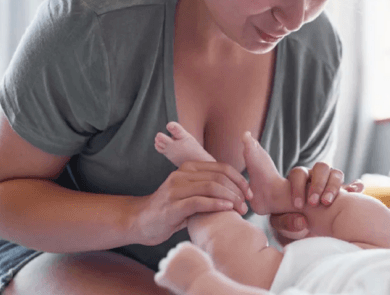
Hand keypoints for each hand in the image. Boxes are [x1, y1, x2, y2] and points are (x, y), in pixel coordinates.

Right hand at [134, 161, 251, 245]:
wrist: (140, 221)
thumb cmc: (169, 210)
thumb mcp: (188, 193)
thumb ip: (206, 189)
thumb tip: (234, 192)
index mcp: (188, 168)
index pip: (221, 168)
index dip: (239, 180)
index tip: (249, 193)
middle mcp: (182, 174)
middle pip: (219, 176)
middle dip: (238, 190)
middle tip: (247, 204)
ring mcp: (176, 189)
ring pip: (211, 186)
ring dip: (230, 198)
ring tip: (240, 209)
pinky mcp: (173, 205)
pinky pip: (199, 201)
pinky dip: (216, 204)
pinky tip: (227, 209)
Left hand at [155, 241, 213, 293]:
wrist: (203, 285)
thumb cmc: (205, 273)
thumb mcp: (202, 257)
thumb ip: (192, 252)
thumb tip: (184, 250)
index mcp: (184, 247)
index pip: (179, 248)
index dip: (184, 257)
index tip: (190, 265)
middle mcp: (174, 253)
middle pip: (171, 255)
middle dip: (176, 262)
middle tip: (184, 273)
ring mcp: (168, 264)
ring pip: (163, 264)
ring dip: (168, 270)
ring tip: (178, 278)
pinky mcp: (163, 275)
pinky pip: (159, 277)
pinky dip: (164, 281)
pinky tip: (173, 284)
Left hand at [269, 163, 353, 242]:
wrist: (305, 228)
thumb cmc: (290, 222)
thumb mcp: (282, 224)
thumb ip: (285, 222)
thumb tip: (301, 221)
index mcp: (299, 179)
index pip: (298, 173)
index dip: (297, 187)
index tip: (297, 205)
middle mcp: (317, 177)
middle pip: (321, 167)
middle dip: (317, 184)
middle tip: (314, 203)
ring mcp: (332, 183)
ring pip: (336, 174)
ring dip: (332, 186)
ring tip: (327, 202)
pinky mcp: (346, 193)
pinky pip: (354, 185)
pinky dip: (355, 187)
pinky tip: (354, 193)